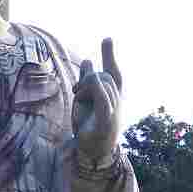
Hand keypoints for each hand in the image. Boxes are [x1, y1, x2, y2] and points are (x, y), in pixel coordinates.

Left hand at [72, 38, 122, 165]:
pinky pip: (104, 102)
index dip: (109, 55)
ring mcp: (113, 112)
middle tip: (76, 92)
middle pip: (104, 77)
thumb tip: (88, 61)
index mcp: (112, 96)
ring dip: (85, 88)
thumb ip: (87, 80)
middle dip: (88, 78)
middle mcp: (116, 102)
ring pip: (101, 85)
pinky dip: (99, 92)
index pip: (113, 72)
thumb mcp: (86, 99)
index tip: (107, 38)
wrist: (94, 153)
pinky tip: (94, 87)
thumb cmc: (91, 125)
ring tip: (79, 100)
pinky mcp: (106, 123)